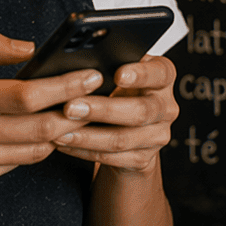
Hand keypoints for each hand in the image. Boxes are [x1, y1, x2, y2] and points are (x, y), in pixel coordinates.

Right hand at [0, 31, 105, 190]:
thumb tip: (29, 49)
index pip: (26, 96)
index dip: (65, 87)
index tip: (91, 76)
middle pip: (41, 127)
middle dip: (75, 112)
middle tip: (96, 97)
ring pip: (35, 150)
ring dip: (59, 132)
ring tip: (74, 113)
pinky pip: (16, 163)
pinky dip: (33, 147)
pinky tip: (40, 131)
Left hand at [53, 55, 177, 176]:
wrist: (125, 127)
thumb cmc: (117, 90)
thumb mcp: (116, 72)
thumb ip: (106, 67)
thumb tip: (74, 67)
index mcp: (162, 78)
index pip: (160, 73)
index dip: (140, 74)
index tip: (118, 75)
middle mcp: (165, 107)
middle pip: (140, 110)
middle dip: (102, 109)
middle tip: (71, 107)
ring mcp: (156, 135)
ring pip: (122, 138)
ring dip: (87, 135)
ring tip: (60, 130)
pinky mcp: (143, 158)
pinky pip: (112, 157)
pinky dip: (84, 150)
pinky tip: (65, 143)